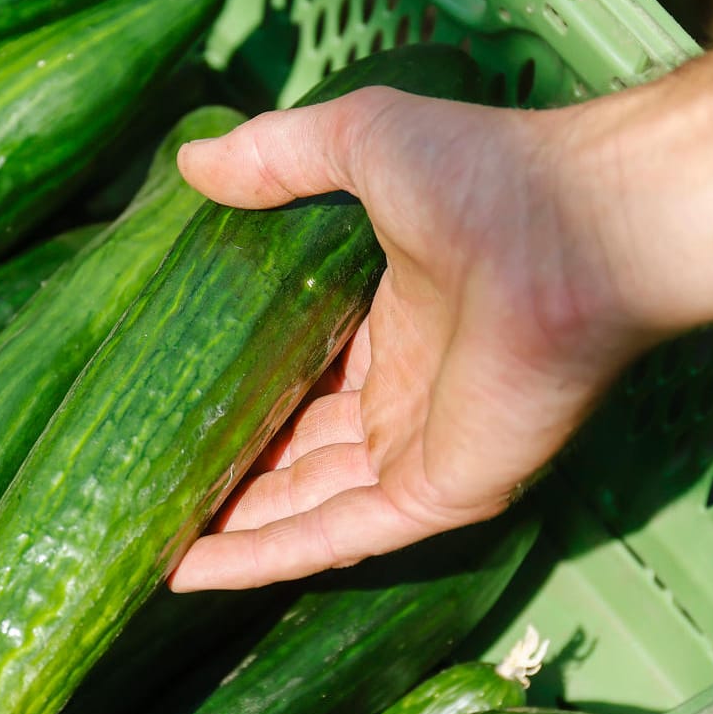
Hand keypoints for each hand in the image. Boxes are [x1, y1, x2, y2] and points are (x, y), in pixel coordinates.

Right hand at [167, 87, 661, 590]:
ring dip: (229, 526)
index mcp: (396, 324)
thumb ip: (278, 155)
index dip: (239, 392)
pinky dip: (263, 556)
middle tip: (141, 480)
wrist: (571, 229)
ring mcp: (421, 451)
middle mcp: (407, 397)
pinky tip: (190, 570)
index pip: (304, 376)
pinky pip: (333, 535)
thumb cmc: (487, 179)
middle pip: (297, 451)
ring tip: (144, 537)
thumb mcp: (361, 142)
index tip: (166, 401)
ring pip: (304, 505)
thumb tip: (190, 165)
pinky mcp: (434, 494)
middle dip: (225, 470)